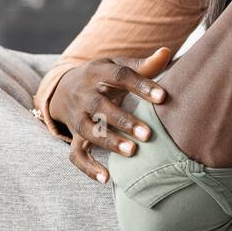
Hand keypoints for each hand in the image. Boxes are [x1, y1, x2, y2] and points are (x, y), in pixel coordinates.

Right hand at [48, 47, 172, 182]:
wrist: (65, 86)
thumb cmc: (104, 77)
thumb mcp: (118, 66)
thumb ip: (144, 65)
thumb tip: (167, 51)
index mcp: (98, 72)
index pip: (119, 77)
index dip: (141, 86)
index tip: (163, 97)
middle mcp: (83, 94)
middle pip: (100, 106)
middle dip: (123, 120)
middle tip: (148, 134)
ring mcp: (76, 116)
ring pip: (87, 130)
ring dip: (109, 142)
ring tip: (133, 152)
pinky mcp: (73, 135)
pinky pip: (75, 154)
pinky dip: (88, 168)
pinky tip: (107, 179)